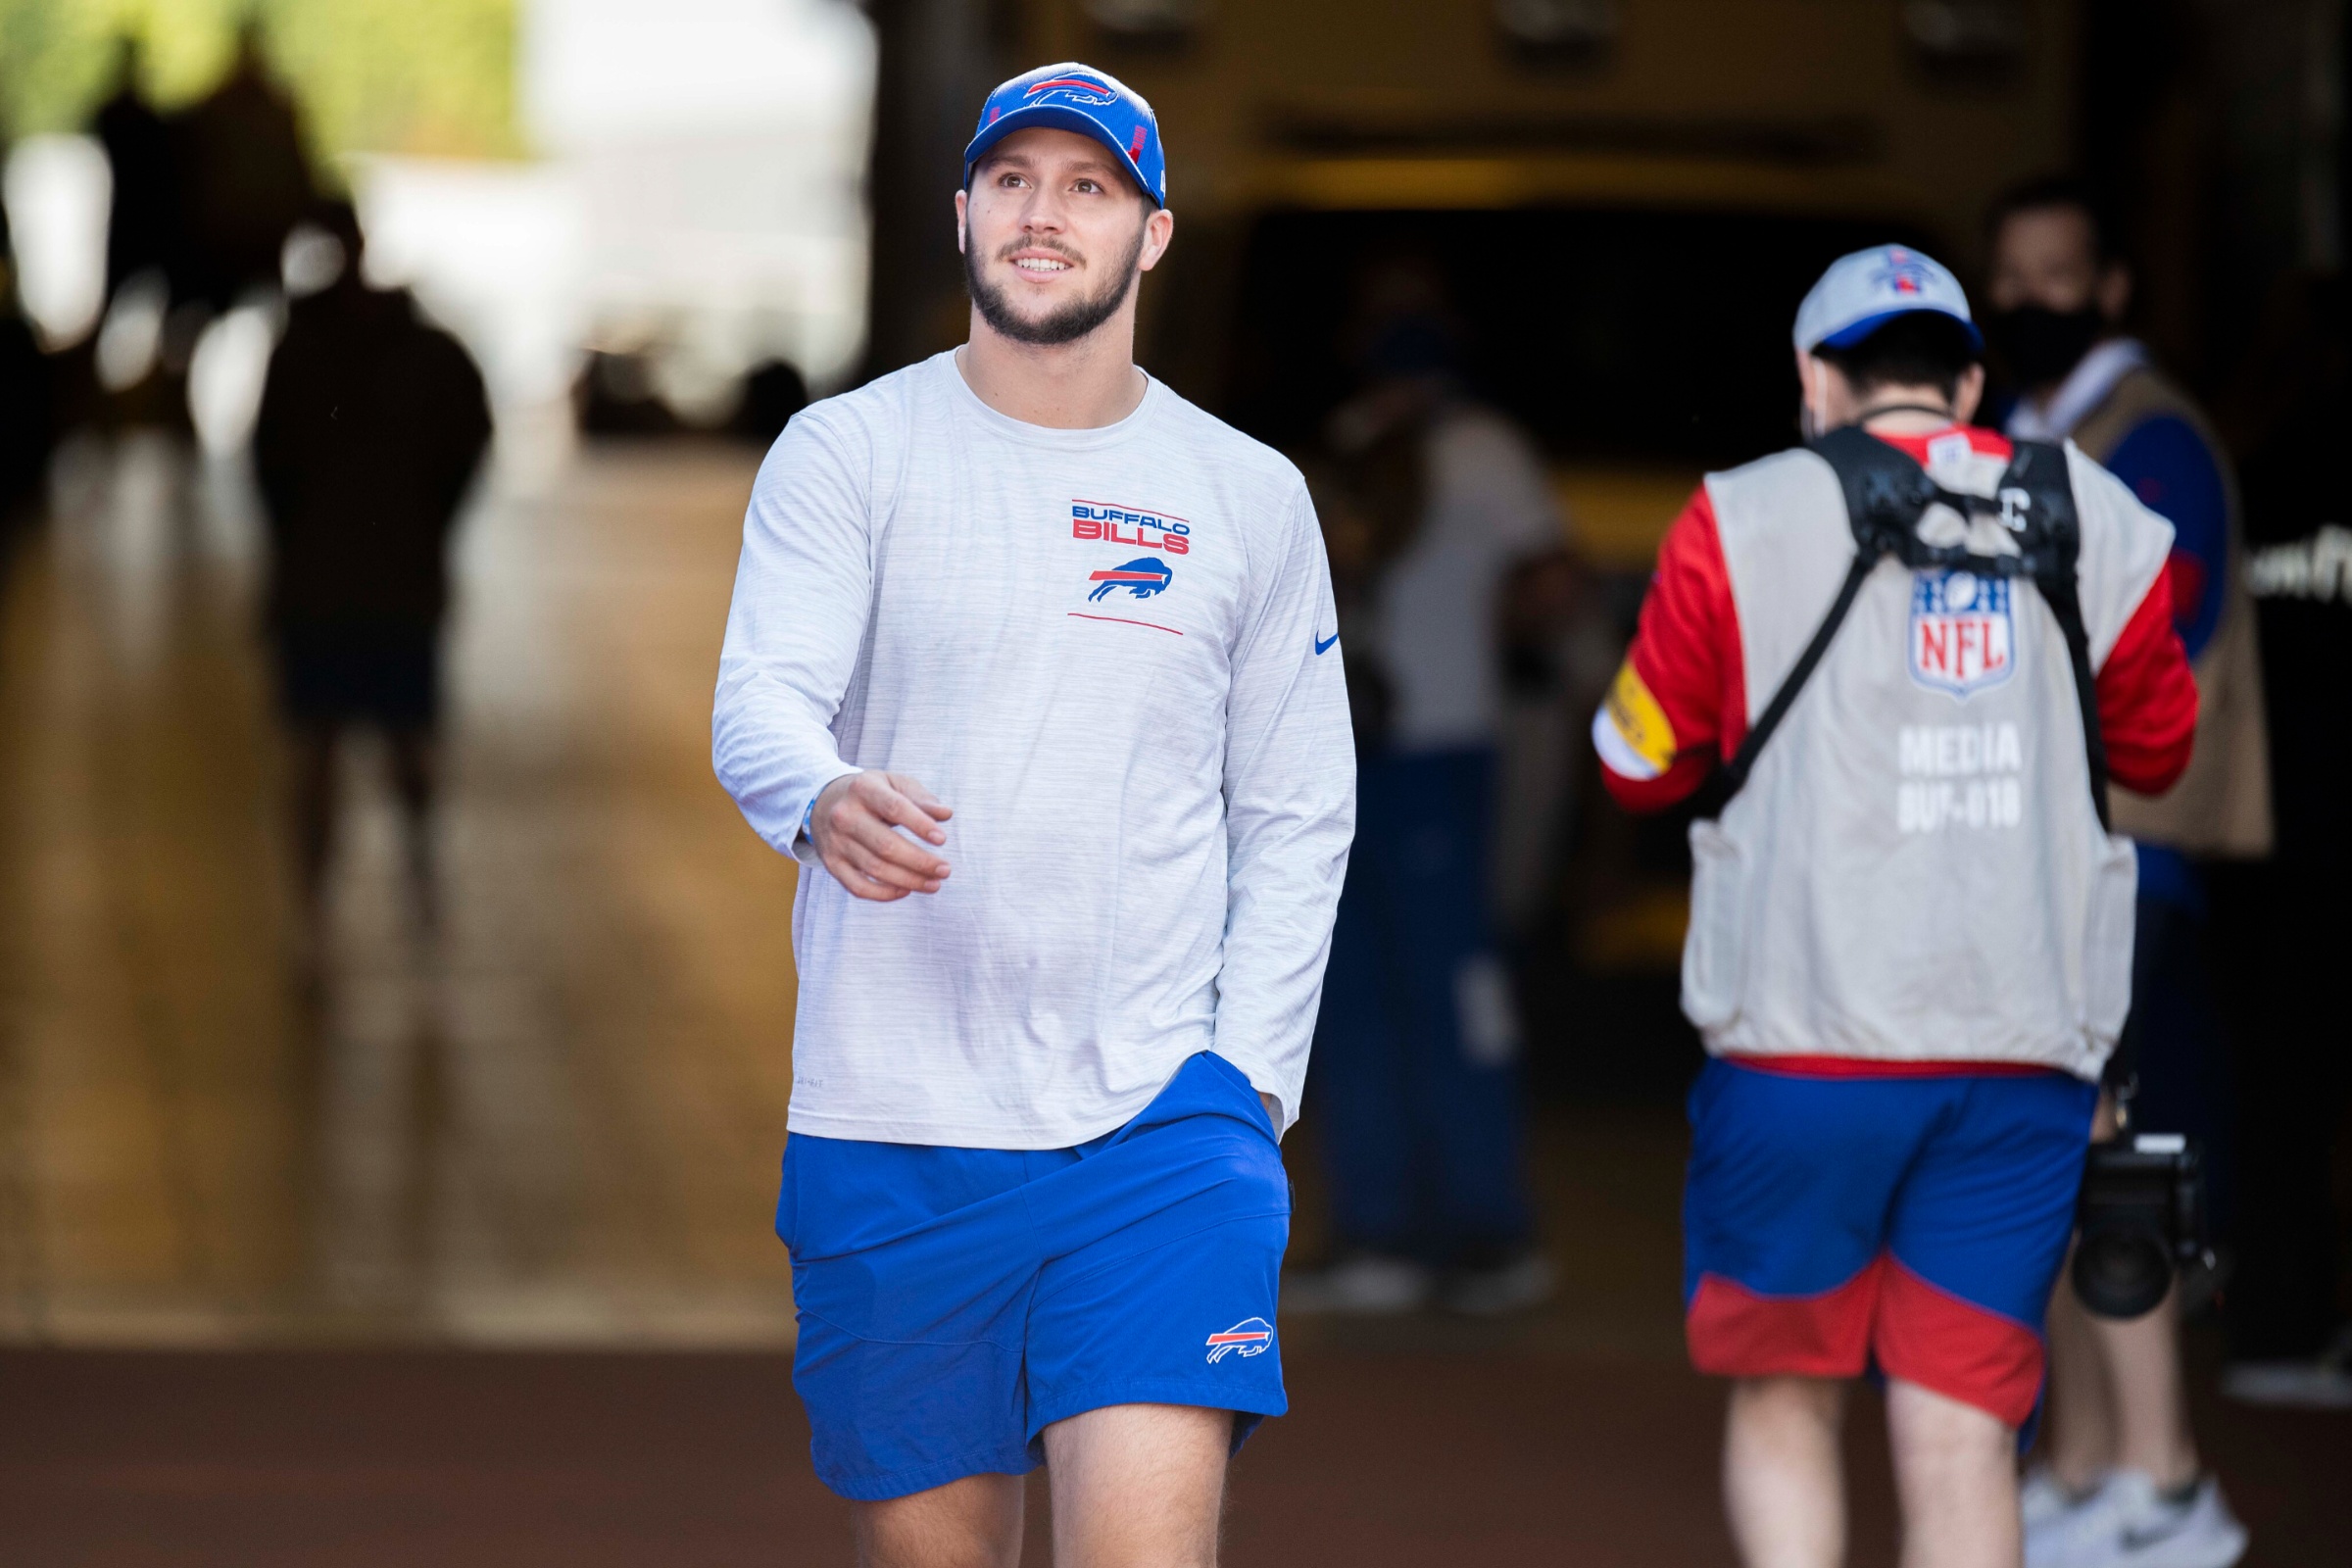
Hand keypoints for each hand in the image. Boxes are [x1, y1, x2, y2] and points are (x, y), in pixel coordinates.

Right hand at [809, 771, 952, 900]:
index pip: (895, 808)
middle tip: (945, 870)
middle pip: (885, 845)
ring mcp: (835, 842)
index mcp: (863, 789)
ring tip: (934, 884)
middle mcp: (845, 816)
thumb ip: (921, 798)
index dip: (920, 825)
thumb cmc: (872, 793)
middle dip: (920, 861)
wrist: (824, 801)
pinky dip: (884, 894)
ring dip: (909, 881)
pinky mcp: (831, 864)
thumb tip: (946, 814)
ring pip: (875, 869)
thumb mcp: (895, 784)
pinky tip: (906, 890)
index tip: (942, 839)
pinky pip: (858, 887)